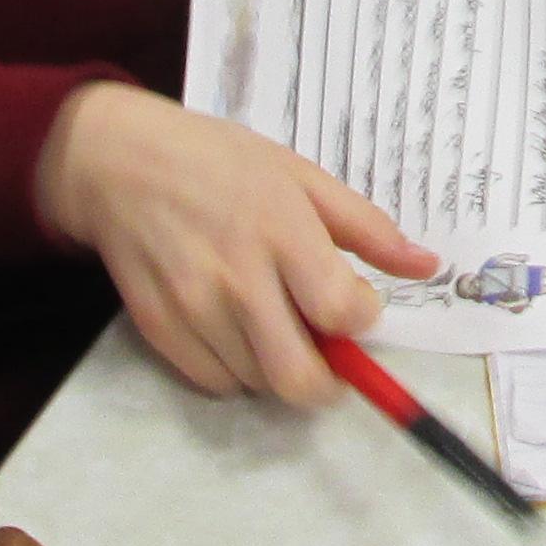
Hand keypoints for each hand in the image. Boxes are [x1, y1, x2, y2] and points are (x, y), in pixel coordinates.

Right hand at [32, 82, 438, 408]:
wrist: (117, 161)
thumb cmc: (217, 161)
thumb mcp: (299, 173)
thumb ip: (365, 226)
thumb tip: (428, 266)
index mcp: (281, 230)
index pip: (341, 311)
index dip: (363, 321)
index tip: (356, 307)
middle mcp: (237, 277)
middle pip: (299, 377)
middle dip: (329, 382)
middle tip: (331, 358)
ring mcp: (192, 308)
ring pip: (259, 385)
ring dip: (280, 369)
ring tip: (274, 325)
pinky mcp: (158, 328)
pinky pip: (214, 383)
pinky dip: (236, 372)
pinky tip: (236, 333)